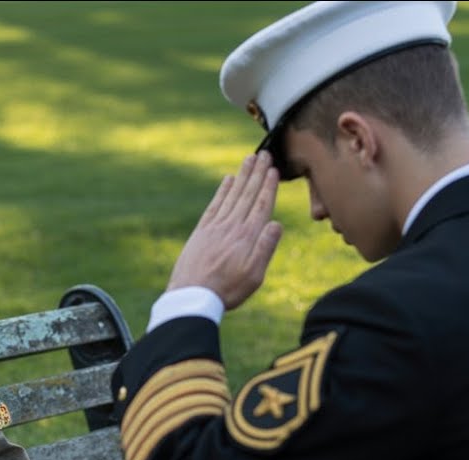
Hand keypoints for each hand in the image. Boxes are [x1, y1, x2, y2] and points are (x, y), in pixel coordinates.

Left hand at [167, 151, 282, 309]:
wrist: (191, 296)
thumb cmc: (227, 290)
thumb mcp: (254, 275)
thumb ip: (265, 248)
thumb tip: (277, 223)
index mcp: (248, 237)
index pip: (261, 205)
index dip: (268, 186)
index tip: (274, 170)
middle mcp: (232, 227)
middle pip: (247, 195)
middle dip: (257, 173)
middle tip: (263, 154)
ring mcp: (215, 227)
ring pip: (232, 195)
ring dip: (242, 176)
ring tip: (249, 159)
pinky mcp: (201, 232)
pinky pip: (214, 206)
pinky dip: (222, 191)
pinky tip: (227, 180)